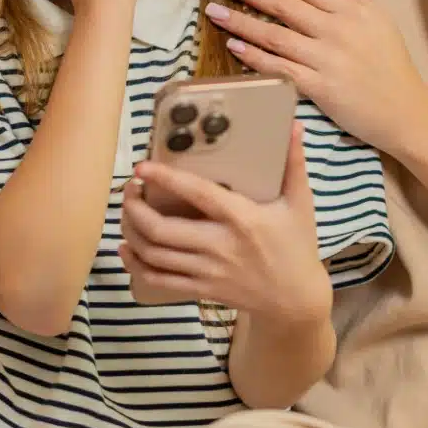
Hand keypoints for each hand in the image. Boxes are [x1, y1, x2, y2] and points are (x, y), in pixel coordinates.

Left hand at [118, 123, 330, 325]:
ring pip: (155, 255)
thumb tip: (294, 127)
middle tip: (128, 190)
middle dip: (134, 208)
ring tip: (127, 212)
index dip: (165, 179)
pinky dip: (136, 264)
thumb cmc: (297, 246)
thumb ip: (294, 164)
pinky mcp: (202, 290)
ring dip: (131, 232)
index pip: (197, 194)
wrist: (295, 300)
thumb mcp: (300, 204)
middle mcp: (220, 246)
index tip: (142, 167)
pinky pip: (159, 280)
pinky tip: (128, 248)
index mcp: (242, 219)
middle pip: (162, 229)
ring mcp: (208, 271)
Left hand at [203, 0, 427, 153]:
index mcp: (351, 10)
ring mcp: (328, 59)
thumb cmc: (392, 65)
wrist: (406, 111)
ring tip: (215, 12)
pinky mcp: (320, 88)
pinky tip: (234, 46)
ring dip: (241, 21)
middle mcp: (337, 30)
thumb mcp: (378, 17)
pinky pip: (280, 68)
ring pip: (275, 35)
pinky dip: (255, 56)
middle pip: (283, 5)